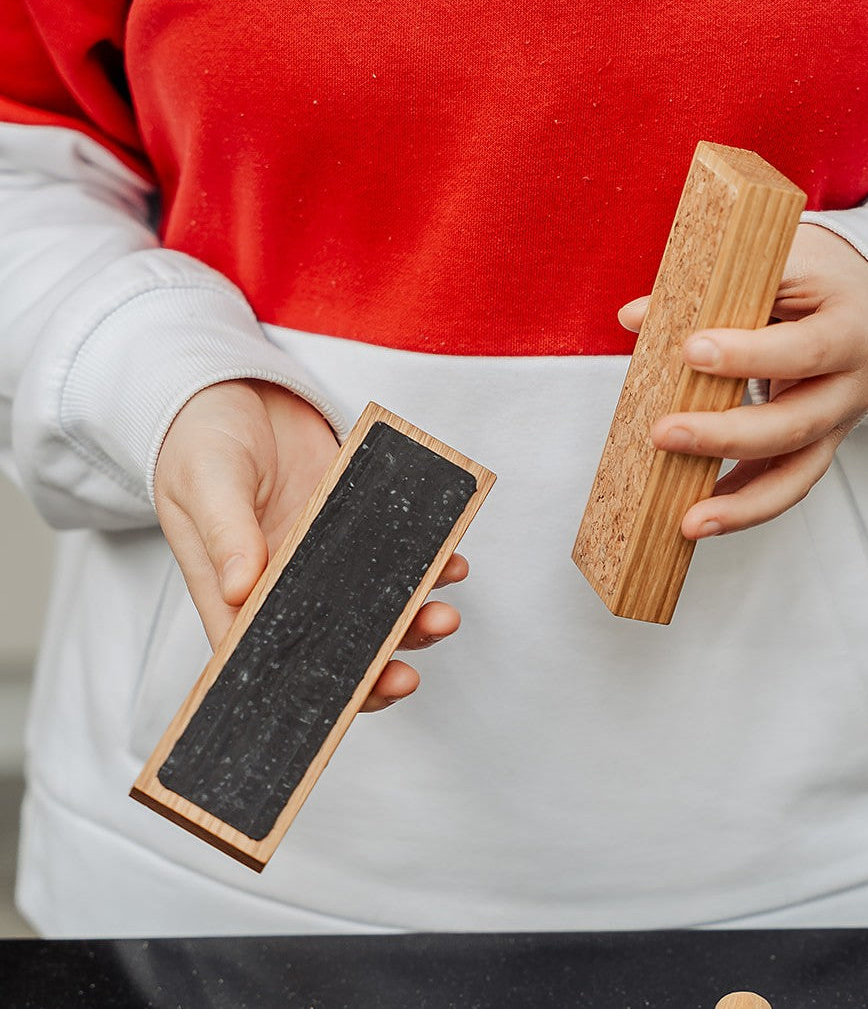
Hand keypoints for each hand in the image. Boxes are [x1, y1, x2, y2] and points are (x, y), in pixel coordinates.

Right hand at [154, 380, 466, 710]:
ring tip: (444, 613)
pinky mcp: (354, 521)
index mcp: (233, 593)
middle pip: (335, 643)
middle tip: (410, 671)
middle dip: (378, 661)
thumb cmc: (198, 440)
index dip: (318, 689)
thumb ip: (226, 533)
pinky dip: (426, 561)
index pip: (274, 660)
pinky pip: (395, 552)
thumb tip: (239, 588)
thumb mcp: (205, 482)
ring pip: (374, 604)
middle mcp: (284, 583)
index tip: (360, 699)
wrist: (234, 388)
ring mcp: (324, 555)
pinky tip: (450, 562)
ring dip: (412, 616)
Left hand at [618, 223, 867, 537]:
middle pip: (795, 424)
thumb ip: (712, 287)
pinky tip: (699, 520)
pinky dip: (743, 508)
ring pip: (796, 473)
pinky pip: (784, 487)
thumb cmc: (816, 277)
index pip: (804, 349)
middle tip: (664, 434)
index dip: (748, 355)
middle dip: (726, 436)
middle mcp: (856, 384)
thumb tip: (634, 316)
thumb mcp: (775, 263)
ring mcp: (840, 423)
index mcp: (852, 327)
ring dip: (739, 502)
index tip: (690, 352)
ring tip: (689, 521)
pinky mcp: (819, 447)